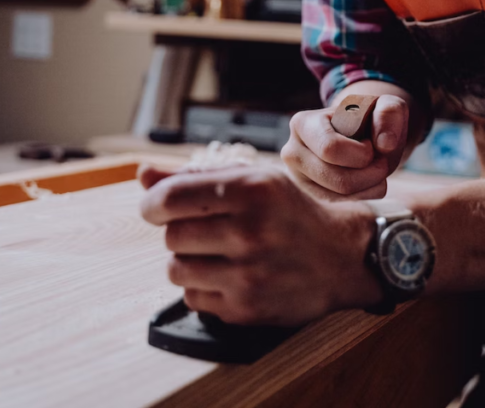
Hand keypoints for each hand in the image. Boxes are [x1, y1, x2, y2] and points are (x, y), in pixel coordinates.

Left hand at [139, 164, 381, 325]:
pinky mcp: (246, 309)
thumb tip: (142, 174)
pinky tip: (229, 277)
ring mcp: (248, 274)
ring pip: (175, 270)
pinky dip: (203, 289)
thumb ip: (194, 177)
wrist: (342, 257)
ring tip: (217, 255)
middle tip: (207, 231)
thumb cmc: (290, 213)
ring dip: (188, 262)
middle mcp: (250, 231)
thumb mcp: (252, 181)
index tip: (156, 209)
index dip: (152, 204)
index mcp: (250, 190)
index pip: (169, 198)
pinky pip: (193, 299)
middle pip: (171, 236)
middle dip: (180, 233)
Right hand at [281, 94, 409, 200]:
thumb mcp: (385, 106)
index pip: (330, 149)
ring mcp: (299, 177)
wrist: (361, 134)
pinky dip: (365, 195)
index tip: (371, 144)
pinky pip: (341, 205)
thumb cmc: (370, 118)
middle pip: (336, 179)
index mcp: (303, 123)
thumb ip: (389, 113)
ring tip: (377, 169)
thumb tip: (385, 143)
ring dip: (370, 185)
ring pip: (338, 196)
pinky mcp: (311, 195)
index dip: (361, 153)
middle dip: (370, 173)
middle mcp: (292, 152)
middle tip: (382, 161)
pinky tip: (371, 181)